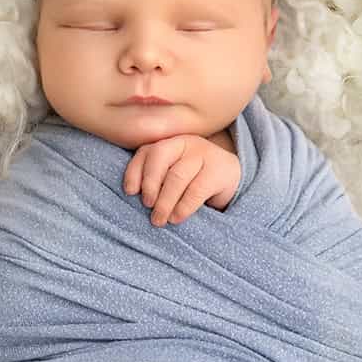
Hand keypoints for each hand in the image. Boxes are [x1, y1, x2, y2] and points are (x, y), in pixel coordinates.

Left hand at [123, 134, 241, 225]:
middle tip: (147, 206)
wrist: (231, 178)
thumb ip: (155, 178)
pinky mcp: (219, 171)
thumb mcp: (172, 175)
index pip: (145, 152)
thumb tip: (133, 196)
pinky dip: (183, 207)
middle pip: (160, 158)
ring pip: (177, 176)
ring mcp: (204, 154)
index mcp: (169, 142)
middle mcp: (185, 143)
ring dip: (165, 201)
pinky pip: (196, 190)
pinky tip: (177, 218)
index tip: (130, 192)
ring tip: (160, 219)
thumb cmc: (193, 180)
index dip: (134, 172)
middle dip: (149, 184)